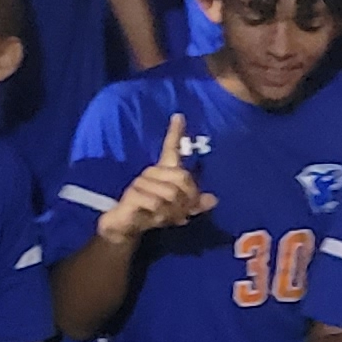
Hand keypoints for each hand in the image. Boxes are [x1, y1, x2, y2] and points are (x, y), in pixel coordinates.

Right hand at [98, 112, 216, 242]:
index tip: (179, 116)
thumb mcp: (179, 210)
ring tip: (168, 217)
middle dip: (187, 200)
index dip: (175, 133)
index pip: (170, 148)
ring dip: (173, 210)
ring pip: (170, 193)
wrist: (127, 226)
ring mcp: (141, 181)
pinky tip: (156, 218)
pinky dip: (161, 214)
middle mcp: (152, 172)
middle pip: (182, 178)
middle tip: (183, 214)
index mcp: (164, 171)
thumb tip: (213, 200)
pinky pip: (156, 202)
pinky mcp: (132, 194)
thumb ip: (195, 204)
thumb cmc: (154, 213)